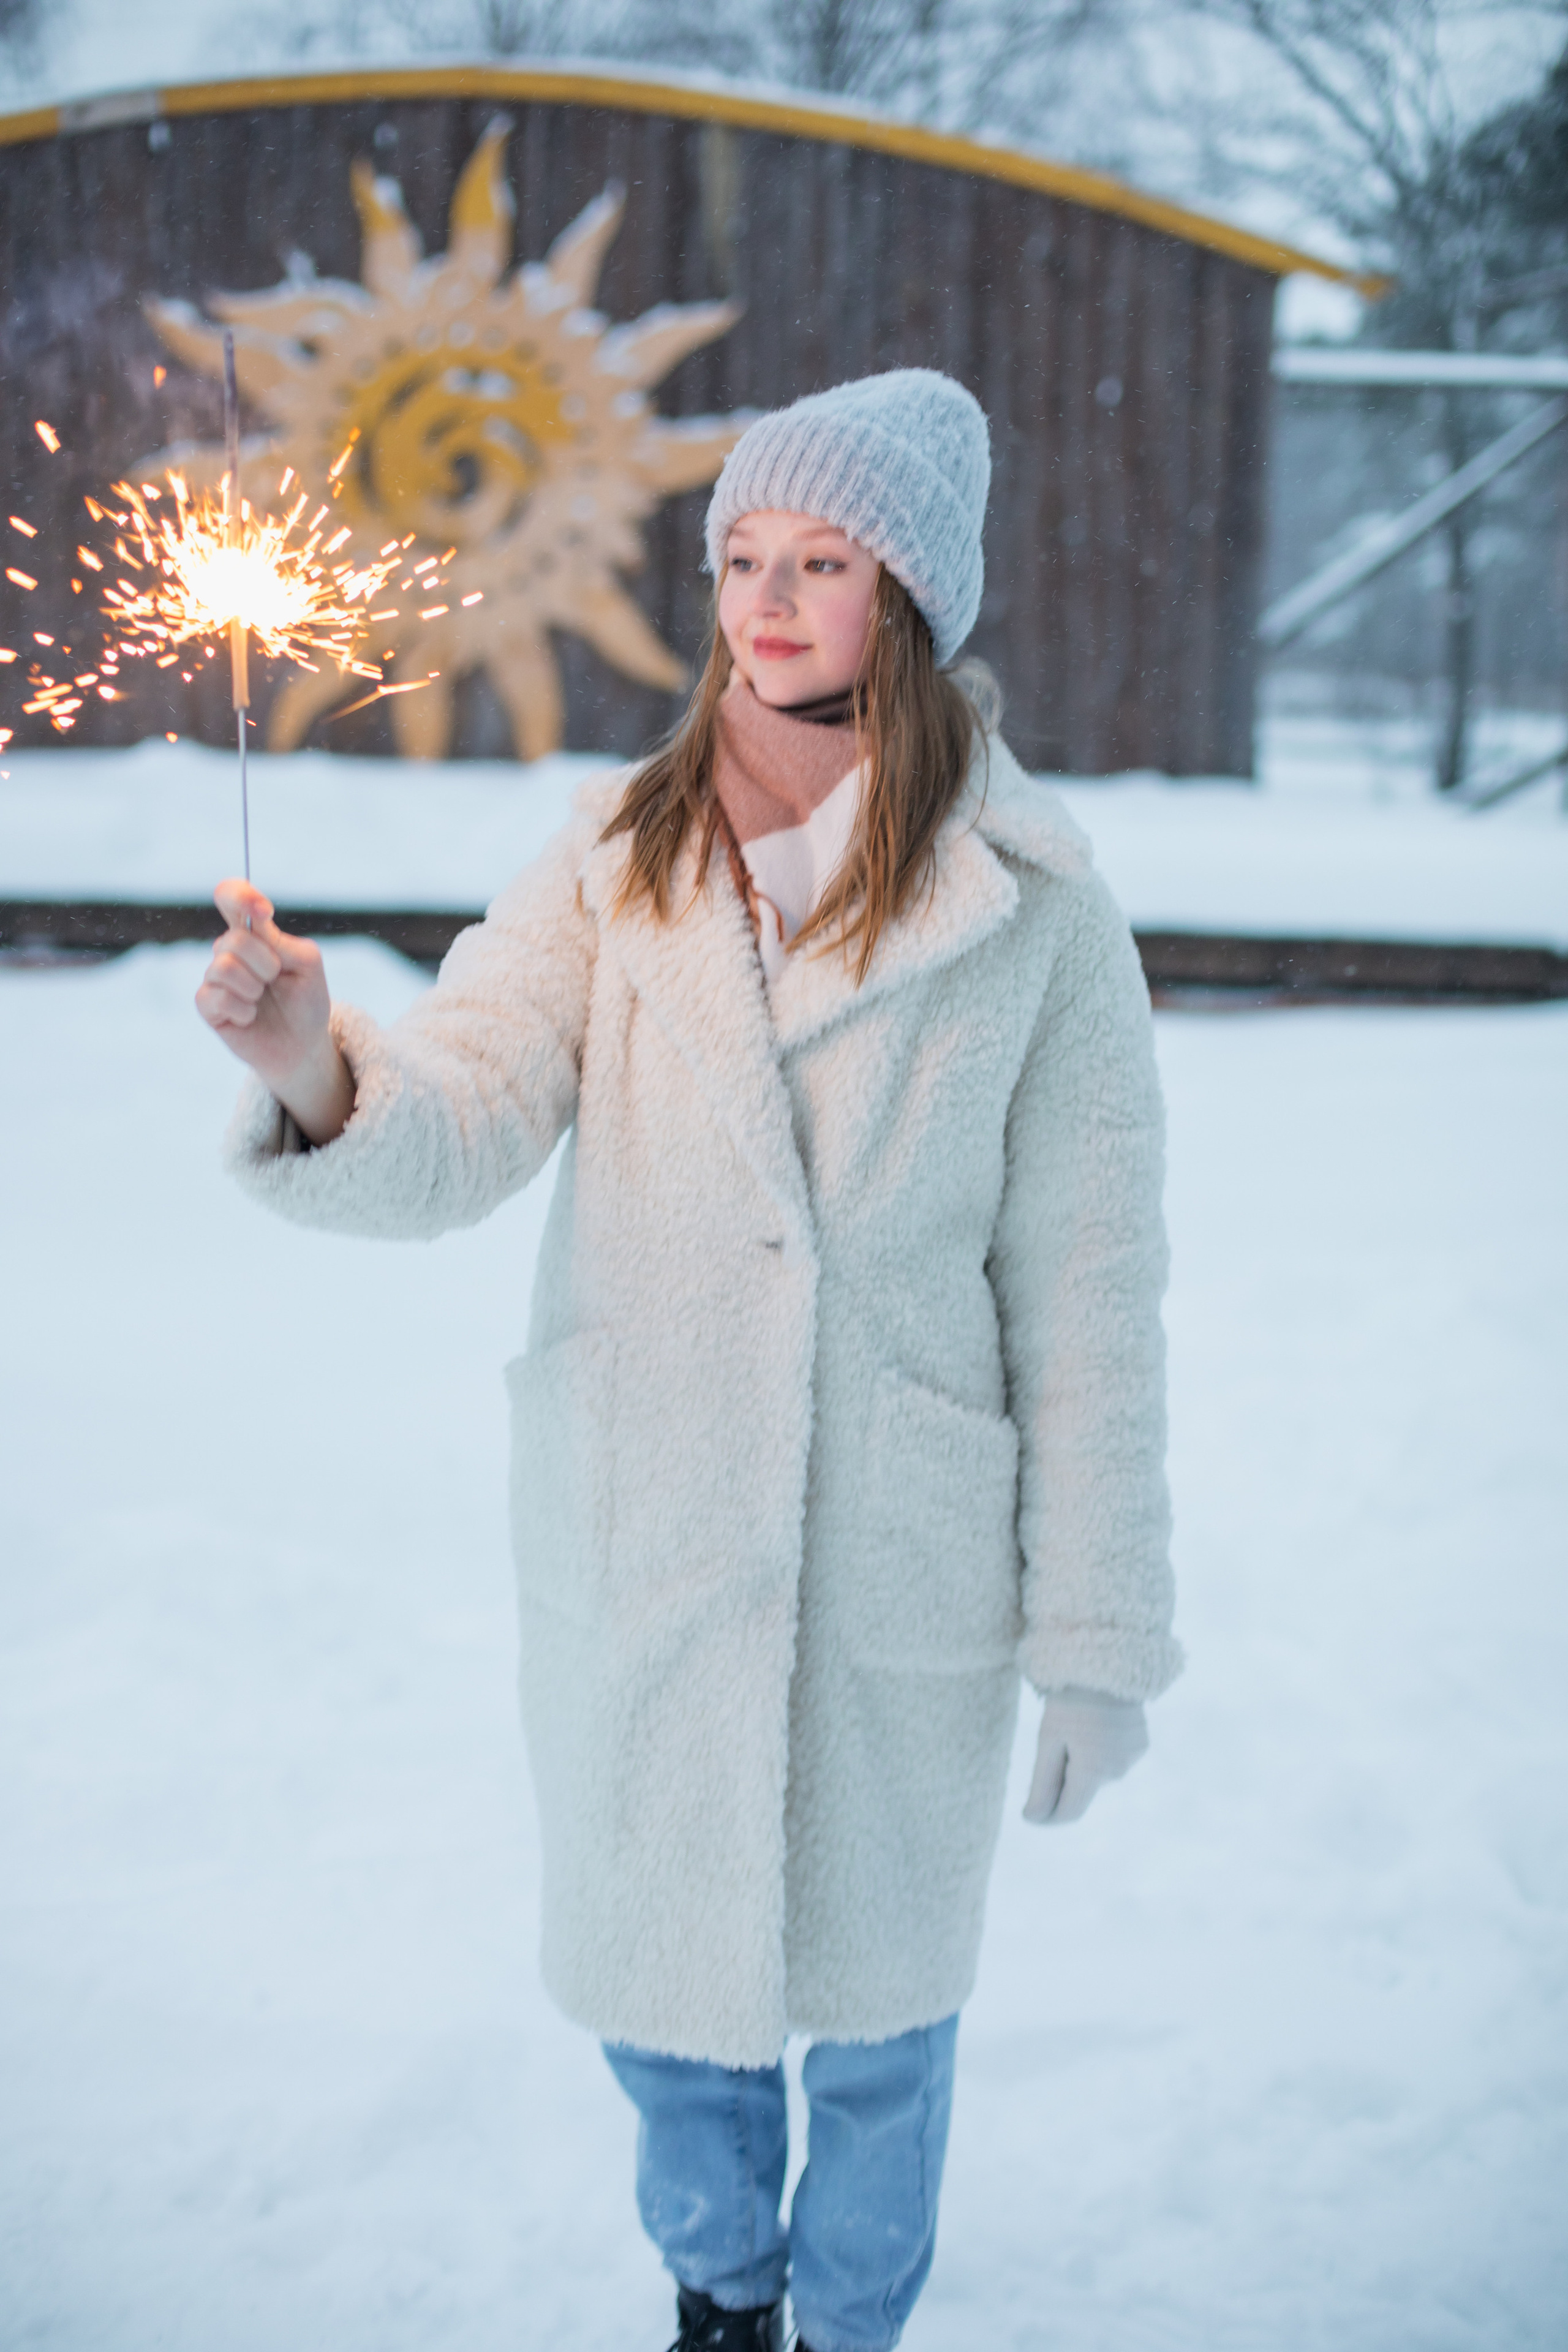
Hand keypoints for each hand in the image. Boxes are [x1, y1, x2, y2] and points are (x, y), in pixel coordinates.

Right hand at [195, 879, 354, 1145]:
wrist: (302, 1046)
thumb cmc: (306, 1001)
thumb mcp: (308, 964)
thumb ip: (281, 941)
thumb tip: (254, 924)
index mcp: (254, 933)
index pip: (231, 897)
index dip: (239, 895)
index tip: (264, 911)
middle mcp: (229, 950)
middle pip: (234, 938)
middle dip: (266, 963)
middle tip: (277, 980)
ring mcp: (215, 977)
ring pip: (223, 966)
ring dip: (254, 987)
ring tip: (262, 999)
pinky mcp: (207, 1006)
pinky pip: (217, 997)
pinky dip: (243, 1010)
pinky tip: (250, 1016)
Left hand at [1024, 1688, 1147, 1825]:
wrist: (1106, 1664)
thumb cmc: (1069, 1702)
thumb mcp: (1048, 1741)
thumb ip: (1042, 1785)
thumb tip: (1033, 1819)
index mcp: (1093, 1772)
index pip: (1069, 1812)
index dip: (1047, 1816)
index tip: (1030, 1810)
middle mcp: (1118, 1772)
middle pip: (1082, 1791)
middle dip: (1064, 1778)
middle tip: (1055, 1740)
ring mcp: (1133, 1759)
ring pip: (1097, 1775)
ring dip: (1083, 1762)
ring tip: (1077, 1727)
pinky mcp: (1140, 1746)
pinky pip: (1113, 1759)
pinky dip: (1099, 1751)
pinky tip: (1095, 1724)